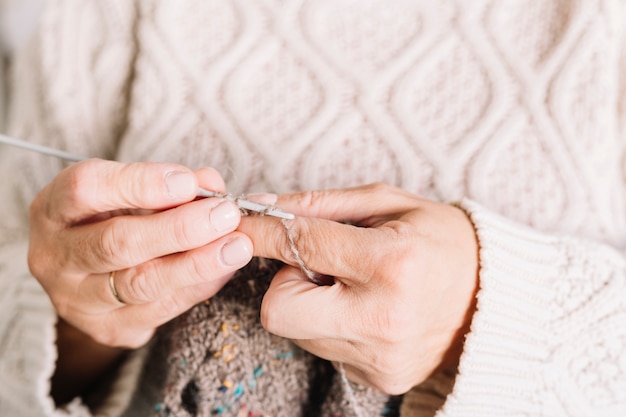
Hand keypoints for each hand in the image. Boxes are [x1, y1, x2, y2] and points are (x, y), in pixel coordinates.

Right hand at [28, 159, 252, 400]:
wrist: (88, 272)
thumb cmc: (112, 216)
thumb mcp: (128, 190)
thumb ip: (168, 183)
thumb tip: (211, 184)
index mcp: (53, 209)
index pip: (86, 190)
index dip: (139, 184)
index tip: (187, 182)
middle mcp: (55, 257)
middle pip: (116, 244)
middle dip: (179, 229)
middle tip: (225, 215)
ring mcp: (78, 301)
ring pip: (141, 285)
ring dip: (197, 263)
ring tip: (237, 246)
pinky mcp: (107, 329)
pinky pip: (161, 311)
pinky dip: (199, 287)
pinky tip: (225, 269)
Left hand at [239, 183, 477, 394]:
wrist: (495, 298)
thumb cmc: (441, 240)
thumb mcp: (388, 203)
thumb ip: (320, 205)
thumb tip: (262, 206)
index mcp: (391, 263)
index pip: (302, 246)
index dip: (263, 232)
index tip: (243, 222)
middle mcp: (384, 318)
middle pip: (279, 310)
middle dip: (283, 282)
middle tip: (319, 264)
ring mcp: (381, 356)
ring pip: (298, 330)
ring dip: (311, 302)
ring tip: (354, 285)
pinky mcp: (380, 378)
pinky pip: (325, 348)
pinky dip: (332, 324)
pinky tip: (366, 309)